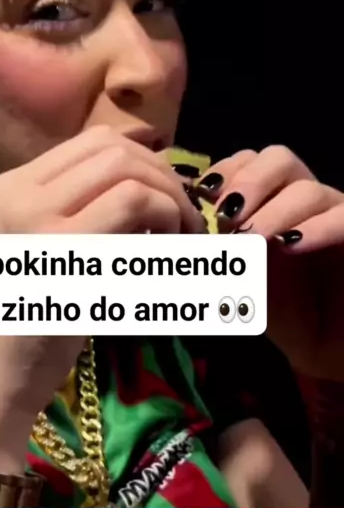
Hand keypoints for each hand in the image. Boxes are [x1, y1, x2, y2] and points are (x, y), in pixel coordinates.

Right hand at [0, 126, 202, 471]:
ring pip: (126, 169)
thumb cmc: (20, 327)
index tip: (166, 198)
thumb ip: (82, 215)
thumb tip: (151, 185)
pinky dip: (165, 218)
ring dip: (169, 197)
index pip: (91, 142)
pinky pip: (132, 203)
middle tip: (184, 218)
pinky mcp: (61, 247)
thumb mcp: (43, 253)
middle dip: (162, 176)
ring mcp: (34, 215)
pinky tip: (171, 253)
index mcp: (9, 187)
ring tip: (182, 237)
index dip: (144, 162)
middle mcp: (17, 190)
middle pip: (112, 148)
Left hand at [196, 146, 343, 379]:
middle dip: (248, 181)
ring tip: (252, 240)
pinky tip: (292, 244)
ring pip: (309, 188)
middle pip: (278, 158)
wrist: (330, 348)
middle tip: (227, 216)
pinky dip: (319, 227)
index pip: (247, 162)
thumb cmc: (285, 315)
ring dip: (275, 210)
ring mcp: (336, 215)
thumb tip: (180, 235)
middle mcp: (304, 200)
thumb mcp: (239, 283)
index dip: (224, 172)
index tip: (202, 197)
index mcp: (271, 201)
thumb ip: (215, 254)